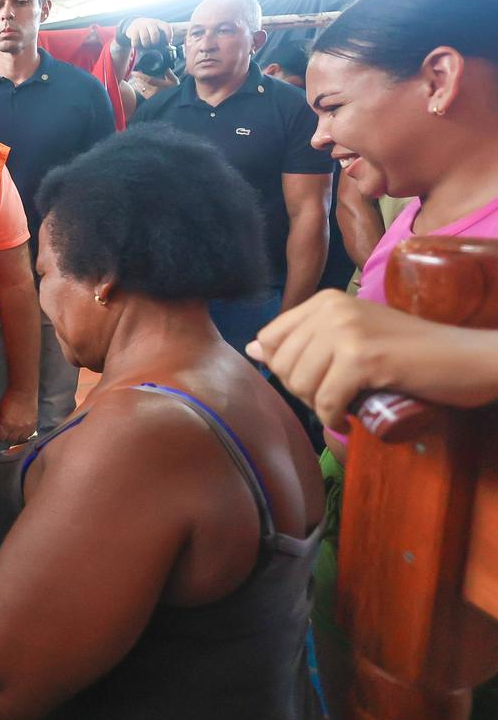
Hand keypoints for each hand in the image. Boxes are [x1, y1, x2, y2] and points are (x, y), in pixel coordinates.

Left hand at [0, 385, 36, 443]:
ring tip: (15, 434)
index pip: (0, 438)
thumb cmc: (8, 399)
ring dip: (17, 438)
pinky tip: (23, 432)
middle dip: (7, 437)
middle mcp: (16, 428)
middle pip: (11, 440)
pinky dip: (25, 435)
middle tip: (6, 434)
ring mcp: (26, 427)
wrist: (23, 392)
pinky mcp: (33, 425)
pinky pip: (29, 435)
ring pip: (20, 440)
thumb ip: (0, 422)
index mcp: (5, 424)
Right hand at [124, 17, 172, 49]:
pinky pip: (135, 40)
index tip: (168, 42)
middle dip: (154, 41)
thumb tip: (169, 46)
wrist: (135, 23)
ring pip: (145, 37)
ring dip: (146, 44)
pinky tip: (136, 45)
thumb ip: (162, 35)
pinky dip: (136, 45)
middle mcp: (150, 23)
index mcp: (158, 23)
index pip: (166, 27)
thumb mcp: (156, 29)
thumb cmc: (148, 30)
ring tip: (145, 45)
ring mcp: (141, 26)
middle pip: (154, 33)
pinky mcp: (133, 31)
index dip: (169, 35)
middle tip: (153, 44)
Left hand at [245, 291, 402, 432]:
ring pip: (300, 385)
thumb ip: (306, 339)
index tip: (314, 380)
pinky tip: (349, 419)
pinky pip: (326, 401)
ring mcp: (346, 331)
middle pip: (281, 365)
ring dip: (319, 406)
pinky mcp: (362, 358)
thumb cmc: (410, 352)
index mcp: (325, 300)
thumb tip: (252, 349)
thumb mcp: (353, 337)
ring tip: (343, 406)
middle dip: (302, 391)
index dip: (284, 368)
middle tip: (333, 397)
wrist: (466, 357)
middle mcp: (331, 308)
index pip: (269, 338)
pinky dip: (334, 419)